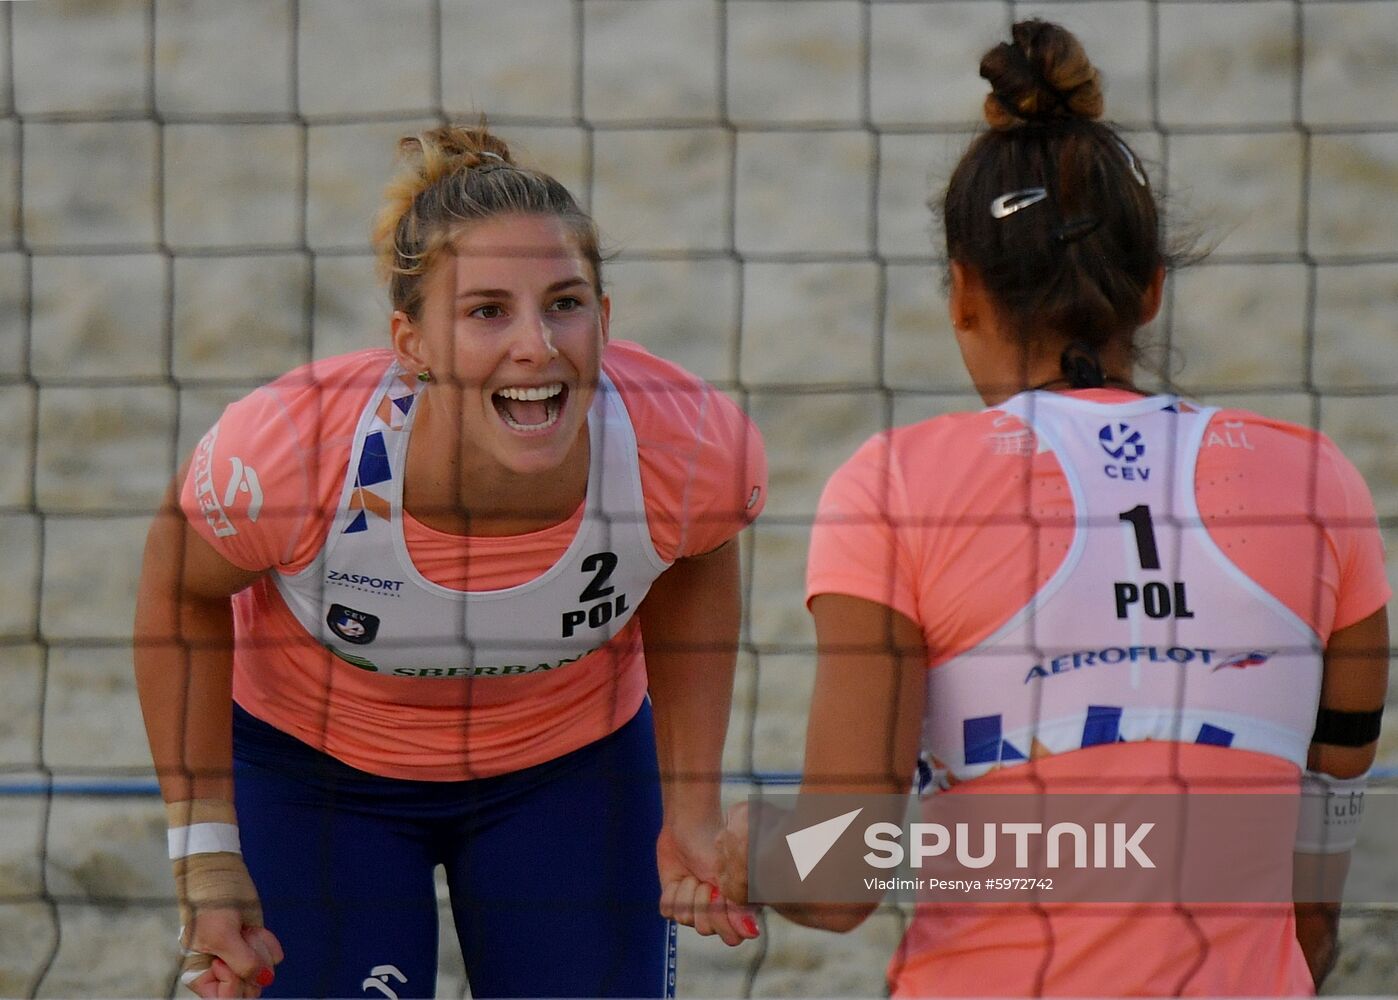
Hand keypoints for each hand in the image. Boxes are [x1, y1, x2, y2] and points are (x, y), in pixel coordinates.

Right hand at [175, 851, 281, 995]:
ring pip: (264, 973)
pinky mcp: (257, 948)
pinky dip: (267, 942)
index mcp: (202, 977)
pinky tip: (253, 929)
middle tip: (238, 940)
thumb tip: (264, 980)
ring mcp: (242, 961)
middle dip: (250, 962)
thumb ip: (241, 962)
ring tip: (243, 931)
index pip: (226, 998)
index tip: (226, 962)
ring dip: (258, 948)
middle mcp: (223, 973)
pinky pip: (273, 957)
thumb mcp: (221, 936)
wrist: (222, 878)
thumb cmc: (210, 906)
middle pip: (249, 989)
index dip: (233, 982)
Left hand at [657, 821, 759, 945]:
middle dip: (703, 901)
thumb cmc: (714, 844)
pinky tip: (679, 878)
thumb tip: (750, 932)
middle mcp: (716, 912)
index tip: (721, 892)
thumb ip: (740, 906)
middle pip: (705, 929)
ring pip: (685, 919)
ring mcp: (693, 907)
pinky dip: (672, 892)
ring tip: (693, 875)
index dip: (723, 917)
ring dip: (687, 892)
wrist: (688, 826)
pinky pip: (668, 911)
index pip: (731, 936)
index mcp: (736, 909)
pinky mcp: (674, 901)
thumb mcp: (730, 875)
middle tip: (705, 880)